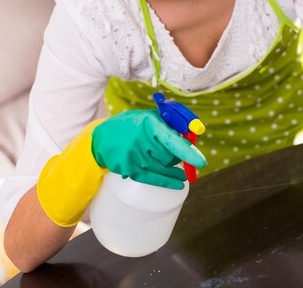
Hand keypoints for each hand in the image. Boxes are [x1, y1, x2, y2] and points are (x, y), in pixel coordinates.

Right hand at [91, 109, 206, 188]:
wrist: (102, 138)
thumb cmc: (132, 125)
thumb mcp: (149, 117)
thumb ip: (170, 124)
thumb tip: (192, 133)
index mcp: (150, 123)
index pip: (172, 140)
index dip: (187, 152)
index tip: (200, 161)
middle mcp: (142, 140)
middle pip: (169, 157)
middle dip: (178, 157)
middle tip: (179, 157)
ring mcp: (135, 156)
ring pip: (163, 168)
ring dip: (175, 171)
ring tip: (183, 174)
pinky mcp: (130, 169)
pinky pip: (153, 179)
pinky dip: (167, 182)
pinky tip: (178, 184)